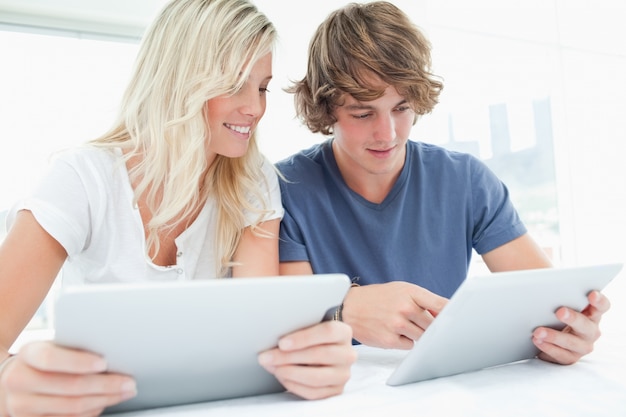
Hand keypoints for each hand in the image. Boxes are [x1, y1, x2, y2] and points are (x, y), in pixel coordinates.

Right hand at [0, 341, 135, 416]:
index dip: (78, 362)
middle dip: (105, 385)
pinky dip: (92, 411)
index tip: (104, 362)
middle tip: (129, 382)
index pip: (50, 358)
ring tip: (125, 391)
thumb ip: (75, 347)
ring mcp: (22, 405)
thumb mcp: (54, 345)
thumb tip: (113, 351)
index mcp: (27, 354)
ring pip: (71, 406)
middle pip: (69, 386)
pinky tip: (106, 401)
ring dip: (105, 400)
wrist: (16, 380)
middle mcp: (19, 381)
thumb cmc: (46, 358)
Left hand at [258, 321, 356, 399]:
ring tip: (272, 367)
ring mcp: (343, 374)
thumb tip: (273, 337)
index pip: (327, 332)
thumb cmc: (313, 335)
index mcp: (343, 332)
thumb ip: (298, 327)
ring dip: (289, 373)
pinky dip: (293, 385)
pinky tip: (281, 377)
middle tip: (267, 357)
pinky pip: (313, 393)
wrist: (324, 348)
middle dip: (288, 357)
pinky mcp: (335, 390)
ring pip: (315, 377)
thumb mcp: (310, 325)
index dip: (303, 338)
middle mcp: (348, 354)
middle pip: (319, 355)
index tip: (282, 343)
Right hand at [342, 282, 447, 348]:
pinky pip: (410, 346)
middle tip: (419, 322)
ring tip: (402, 325)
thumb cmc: (377, 298)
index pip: (441, 304)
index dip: (453, 313)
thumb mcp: (400, 290)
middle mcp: (405, 308)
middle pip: (434, 325)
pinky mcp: (390, 340)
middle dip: (431, 326)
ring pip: (423, 337)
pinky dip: (406, 341)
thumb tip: (444, 316)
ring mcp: (397, 324)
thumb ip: (422, 301)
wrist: (349, 307)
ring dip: (418, 334)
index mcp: (410, 292)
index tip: (461, 319)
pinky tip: (394, 332)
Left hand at [533, 290, 610, 364]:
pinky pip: (561, 355)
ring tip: (538, 331)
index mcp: (592, 313)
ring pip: (572, 342)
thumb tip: (543, 286)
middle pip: (586, 325)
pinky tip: (537, 341)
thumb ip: (557, 296)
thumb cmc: (553, 314)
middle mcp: (591, 330)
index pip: (602, 306)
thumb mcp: (557, 304)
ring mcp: (582, 346)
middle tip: (559, 311)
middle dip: (573, 318)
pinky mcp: (570, 357)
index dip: (599, 301)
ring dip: (554, 336)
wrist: (545, 335)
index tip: (591, 294)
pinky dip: (548, 347)